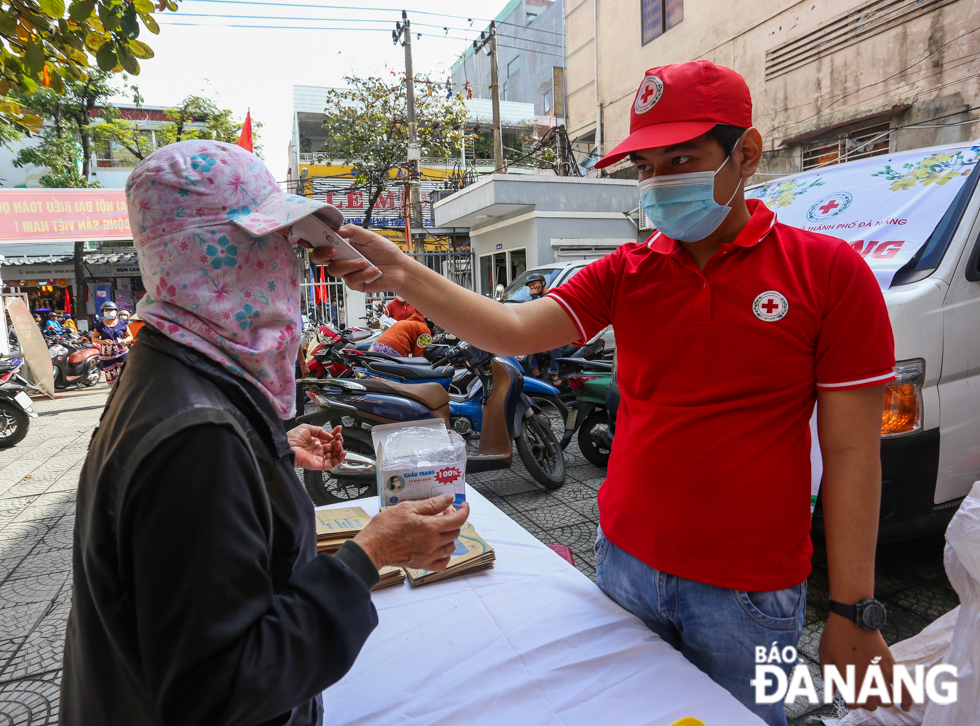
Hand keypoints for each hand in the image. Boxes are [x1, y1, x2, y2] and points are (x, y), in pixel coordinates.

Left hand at [287, 424, 345, 469]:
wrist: (286, 447)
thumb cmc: (292, 438)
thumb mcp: (306, 428)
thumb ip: (319, 430)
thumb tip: (330, 435)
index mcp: (315, 441)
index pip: (329, 438)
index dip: (335, 434)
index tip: (339, 429)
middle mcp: (317, 449)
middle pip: (333, 446)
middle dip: (338, 440)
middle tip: (339, 436)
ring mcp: (318, 457)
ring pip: (334, 455)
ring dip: (339, 449)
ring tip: (338, 443)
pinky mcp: (318, 464)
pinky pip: (331, 464)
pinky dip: (339, 460)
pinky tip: (342, 453)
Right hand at [317, 225, 409, 292]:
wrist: (399, 268)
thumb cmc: (385, 251)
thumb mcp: (370, 236)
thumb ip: (353, 231)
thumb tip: (338, 229)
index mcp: (342, 245)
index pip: (322, 243)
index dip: (312, 242)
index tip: (310, 240)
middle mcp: (342, 259)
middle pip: (320, 259)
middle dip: (323, 254)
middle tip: (334, 251)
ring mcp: (347, 272)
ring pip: (335, 270)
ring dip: (350, 265)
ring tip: (365, 262)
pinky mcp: (355, 284)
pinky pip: (351, 280)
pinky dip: (364, 274)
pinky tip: (374, 270)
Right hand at [352, 495, 469, 570]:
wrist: (372, 547)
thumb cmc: (386, 527)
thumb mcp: (408, 508)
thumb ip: (431, 504)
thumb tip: (448, 499)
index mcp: (431, 527)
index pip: (458, 519)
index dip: (464, 510)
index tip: (463, 505)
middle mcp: (433, 543)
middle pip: (455, 532)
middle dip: (453, 520)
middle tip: (443, 513)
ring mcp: (429, 555)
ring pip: (451, 547)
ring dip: (450, 537)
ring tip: (439, 529)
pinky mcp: (422, 564)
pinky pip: (442, 564)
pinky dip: (445, 556)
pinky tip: (439, 548)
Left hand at [819, 613, 911, 711]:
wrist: (852, 617)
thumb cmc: (835, 635)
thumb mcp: (824, 656)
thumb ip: (828, 677)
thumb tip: (833, 692)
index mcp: (850, 679)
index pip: (855, 705)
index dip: (850, 703)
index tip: (848, 699)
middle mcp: (867, 679)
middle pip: (871, 705)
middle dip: (865, 702)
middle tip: (861, 693)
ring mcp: (882, 673)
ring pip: (887, 700)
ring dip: (882, 700)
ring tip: (876, 695)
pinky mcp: (892, 665)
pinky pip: (904, 687)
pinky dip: (907, 699)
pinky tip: (906, 707)